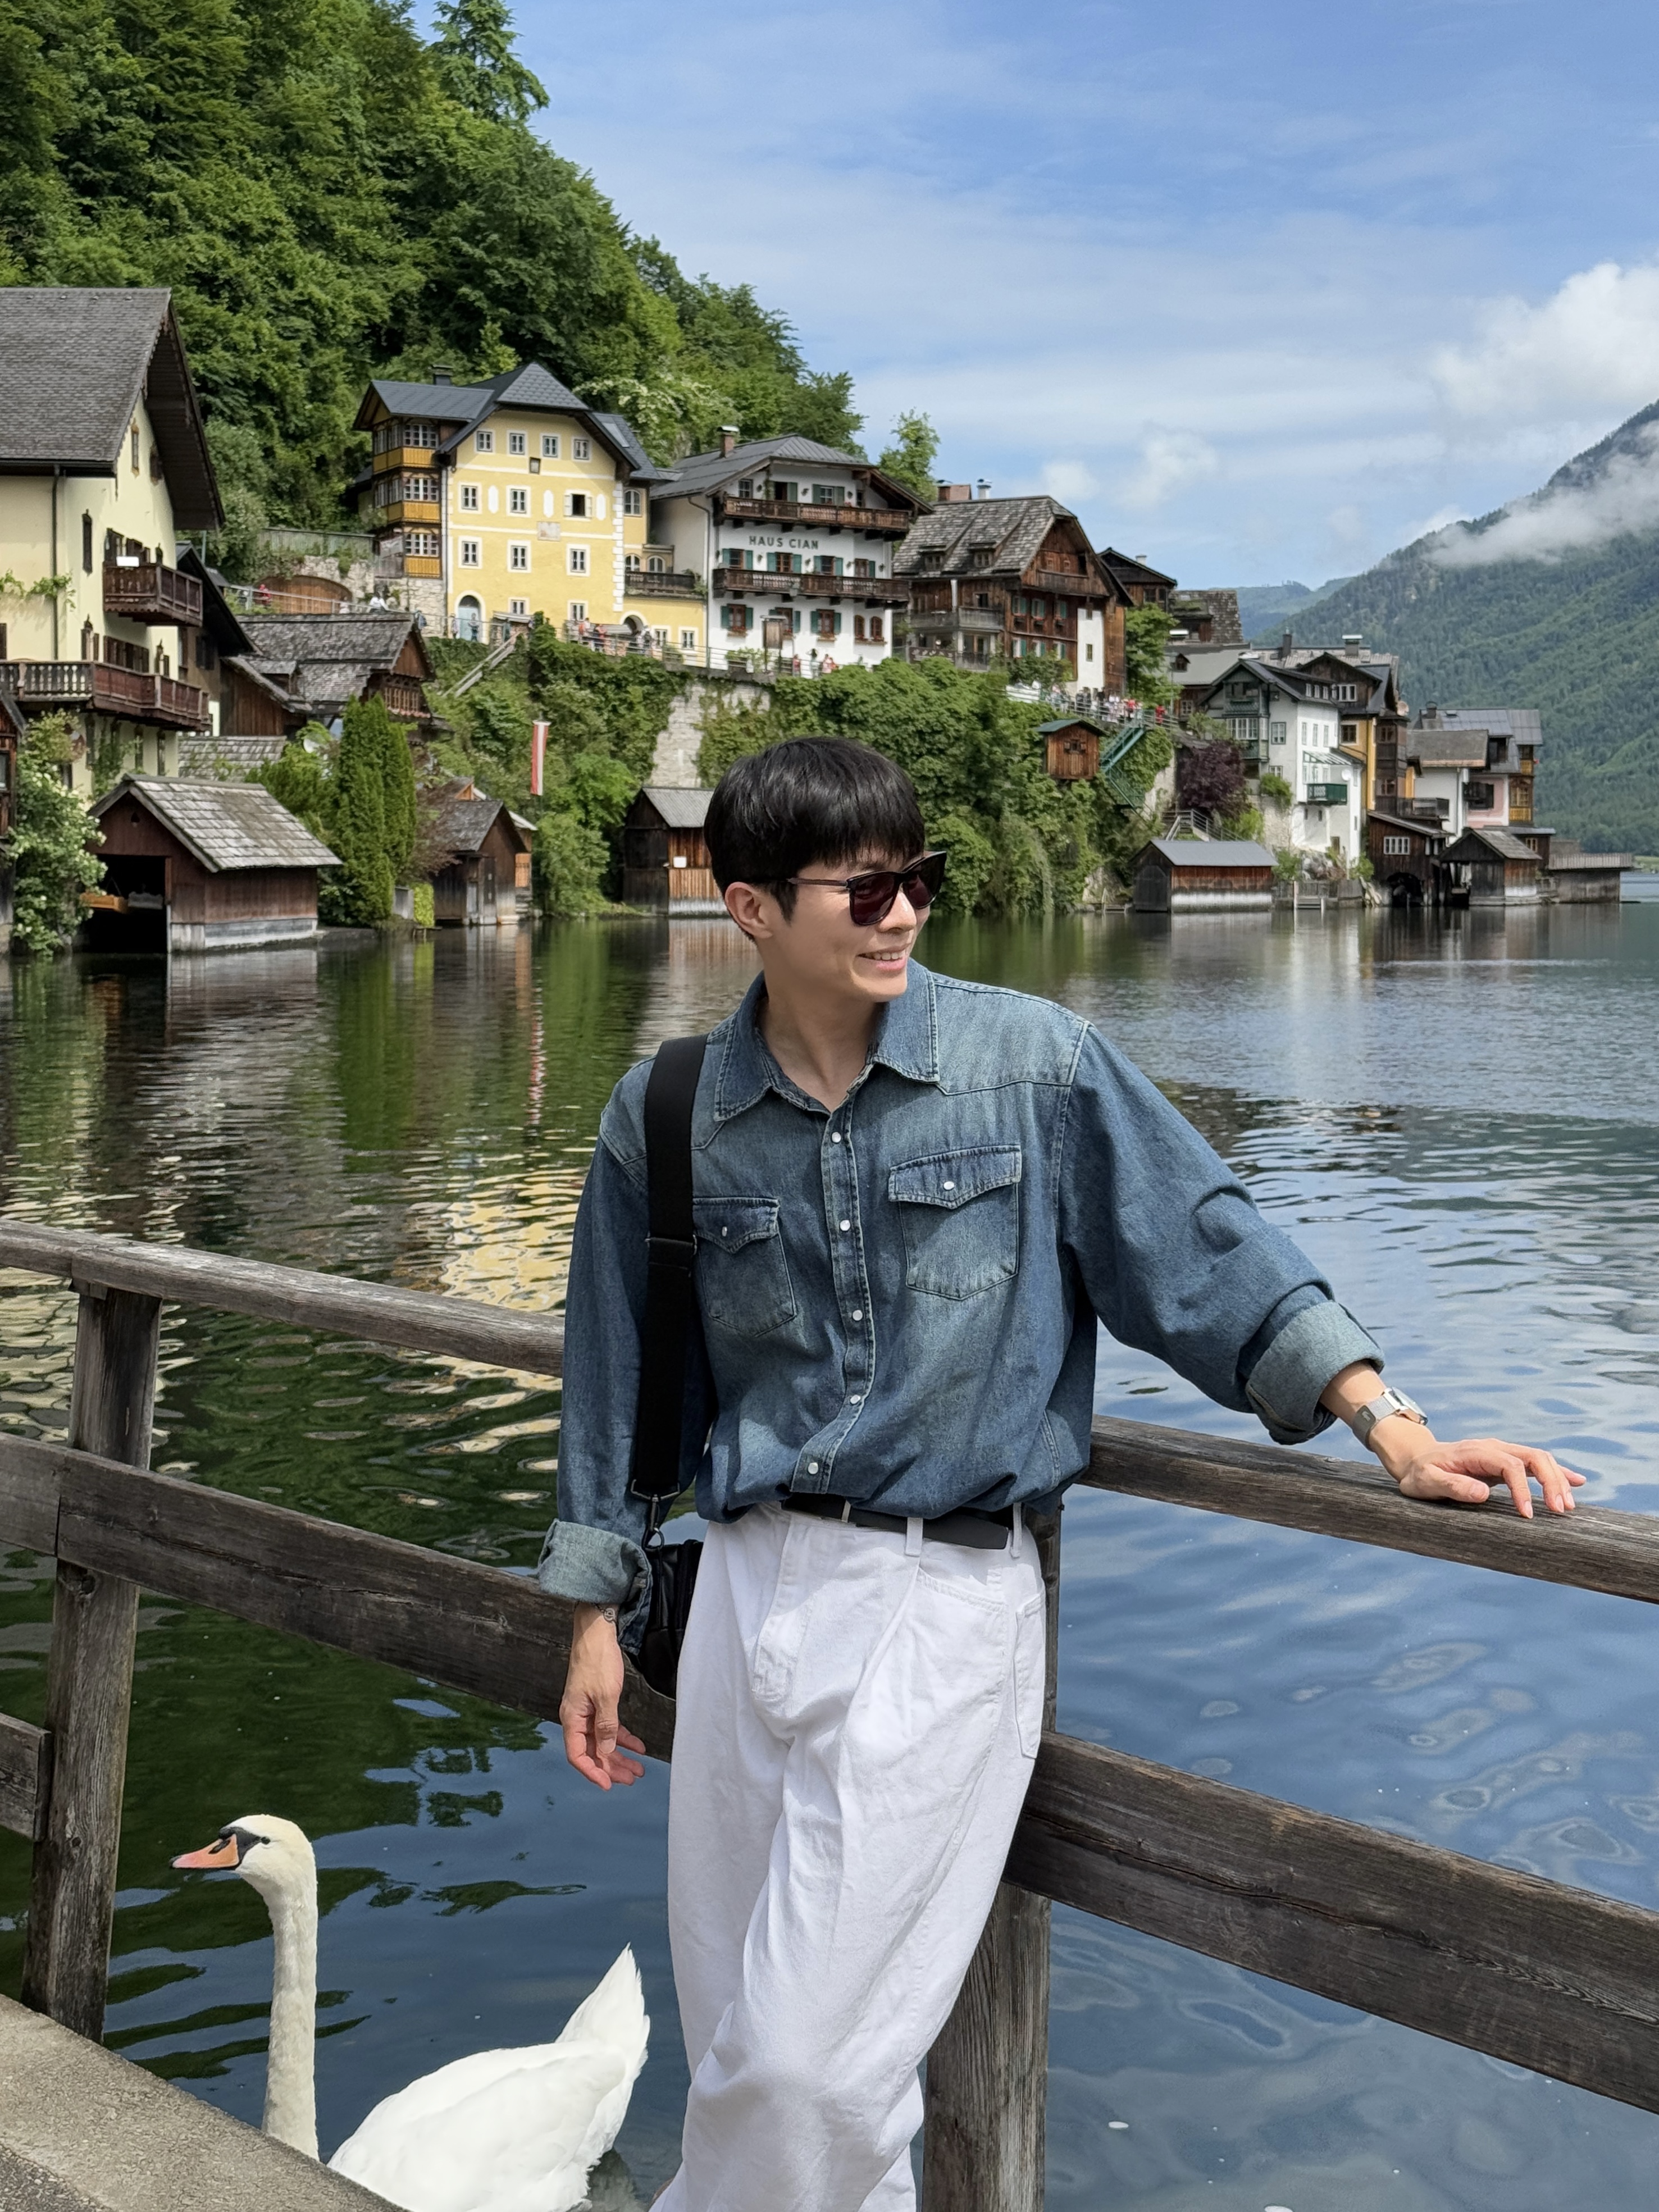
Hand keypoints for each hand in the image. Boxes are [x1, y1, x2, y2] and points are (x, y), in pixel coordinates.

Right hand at [560, 1602, 645, 1788]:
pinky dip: (623, 1737)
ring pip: (603, 1741)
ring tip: (639, 1768)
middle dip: (612, 1767)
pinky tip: (639, 1746)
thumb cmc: (597, 1661)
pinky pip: (610, 1727)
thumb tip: (607, 1751)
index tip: (609, 1784)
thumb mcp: (606, 1695)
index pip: (578, 1755)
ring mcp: (587, 1711)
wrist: (596, 1633)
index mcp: (572, 1718)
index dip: (593, 1772)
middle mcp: (577, 1718)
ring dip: (620, 1755)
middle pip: (593, 1751)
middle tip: (632, 1779)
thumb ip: (607, 1726)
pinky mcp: (597, 1703)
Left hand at [1370, 1417, 1585, 1518]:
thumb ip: (1452, 1486)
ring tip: (1568, 1506)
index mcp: (1476, 1451)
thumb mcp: (1426, 1481)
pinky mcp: (1506, 1462)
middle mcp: (1494, 1448)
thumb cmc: (1420, 1474)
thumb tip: (1482, 1493)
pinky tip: (1576, 1482)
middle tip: (1560, 1511)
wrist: (1416, 1460)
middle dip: (1551, 1482)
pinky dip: (1557, 1473)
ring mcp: (1502, 1453)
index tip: (1528, 1515)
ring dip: (1557, 1480)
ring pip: (1539, 1459)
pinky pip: (1536, 1464)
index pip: (1510, 1465)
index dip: (1523, 1489)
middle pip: (1533, 1457)